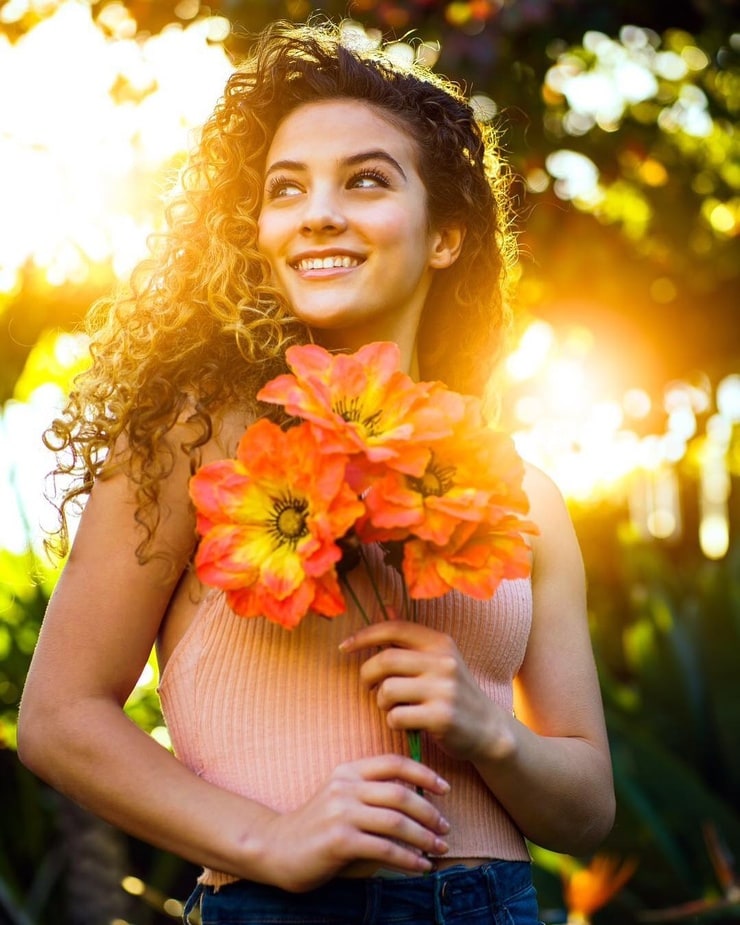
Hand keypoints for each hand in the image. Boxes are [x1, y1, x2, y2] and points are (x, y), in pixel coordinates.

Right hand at [258, 754, 449, 891]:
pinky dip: (408, 859)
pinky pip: (385, 849)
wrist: (277, 848)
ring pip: (396, 822)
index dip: (424, 773)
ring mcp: (341, 813)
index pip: (394, 763)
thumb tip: (417, 801)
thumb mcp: (341, 798)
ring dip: (424, 837)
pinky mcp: (340, 841)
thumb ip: (370, 794)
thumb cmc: (316, 826)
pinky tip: (420, 867)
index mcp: (348, 771)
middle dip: (429, 812)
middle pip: (400, 794)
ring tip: (439, 848)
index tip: (445, 788)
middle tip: (445, 827)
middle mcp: (345, 787)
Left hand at [340, 621, 505, 761]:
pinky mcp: (441, 717)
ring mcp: (444, 689)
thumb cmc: (454, 693)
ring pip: (387, 690)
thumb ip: (411, 641)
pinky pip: (396, 717)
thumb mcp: (440, 660)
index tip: (345, 646)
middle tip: (368, 687)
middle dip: (366, 675)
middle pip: (384, 660)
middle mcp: (443, 661)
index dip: (364, 636)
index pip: (394, 628)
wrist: (488, 730)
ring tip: (394, 707)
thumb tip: (385, 608)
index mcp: (440, 642)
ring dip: (381, 702)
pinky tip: (407, 724)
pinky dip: (394, 722)